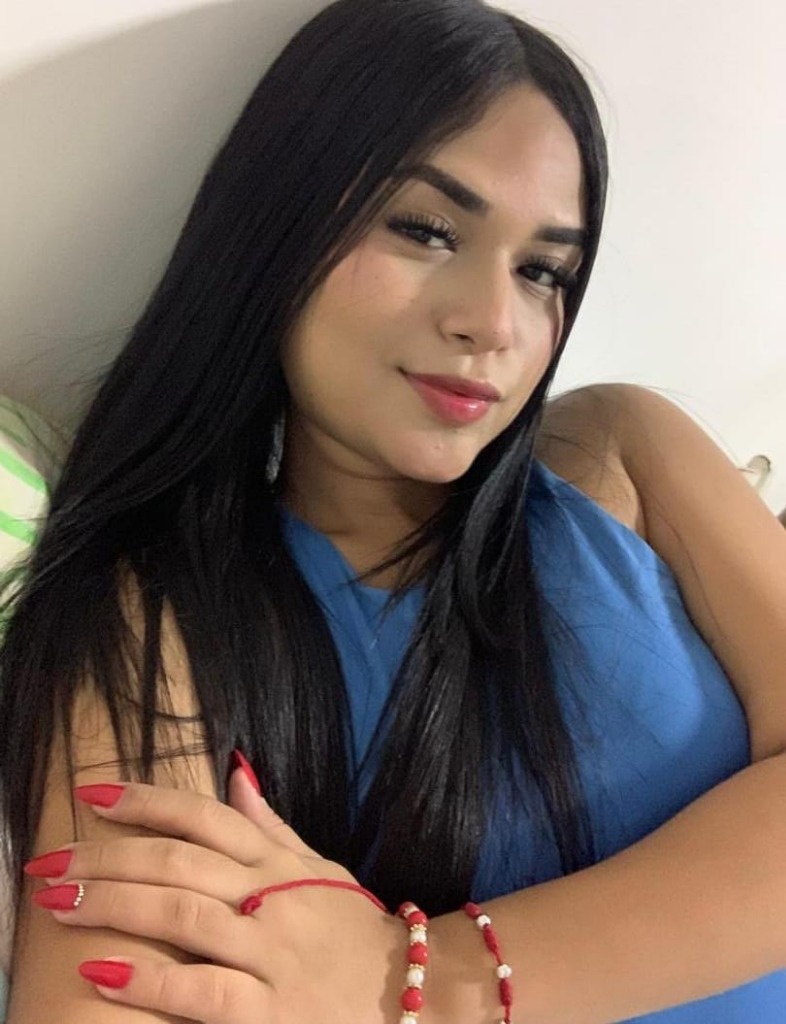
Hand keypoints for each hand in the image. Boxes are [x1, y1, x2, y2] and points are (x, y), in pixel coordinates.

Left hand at [26, 772, 405, 1022]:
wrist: (414, 995)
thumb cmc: (354, 928)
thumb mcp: (319, 866)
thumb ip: (269, 824)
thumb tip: (233, 768)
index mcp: (277, 860)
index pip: (203, 816)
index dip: (146, 800)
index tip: (92, 793)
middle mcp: (270, 896)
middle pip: (176, 862)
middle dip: (105, 857)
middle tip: (48, 860)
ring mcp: (270, 952)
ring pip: (181, 916)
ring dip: (113, 905)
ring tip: (58, 902)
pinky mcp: (270, 1012)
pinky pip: (201, 991)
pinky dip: (149, 980)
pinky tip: (101, 970)